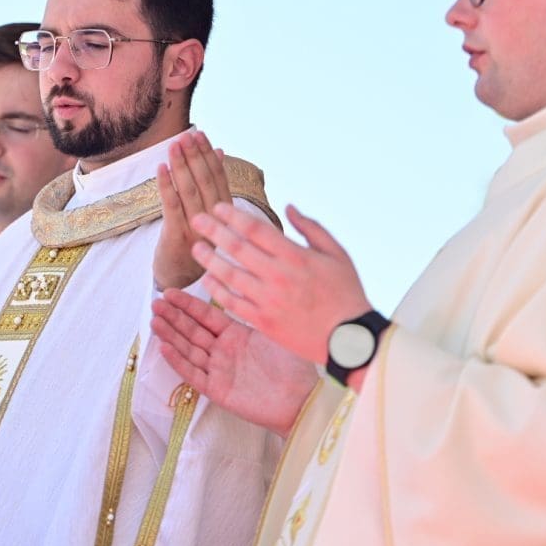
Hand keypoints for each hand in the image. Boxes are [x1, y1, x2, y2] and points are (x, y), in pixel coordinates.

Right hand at [151, 289, 317, 437]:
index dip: (187, 304)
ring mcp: (220, 370)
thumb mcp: (272, 331)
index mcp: (237, 334)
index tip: (170, 292)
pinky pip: (194, 374)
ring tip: (154, 320)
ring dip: (170, 336)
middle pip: (193, 330)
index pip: (206, 316)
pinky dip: (178, 361)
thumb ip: (253, 310)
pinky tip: (164, 347)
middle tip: (156, 303)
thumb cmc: (294, 365)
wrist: (303, 399)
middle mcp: (225, 351)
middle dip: (173, 316)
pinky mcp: (218, 390)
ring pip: (188, 349)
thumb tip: (243, 283)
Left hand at [154, 131, 231, 289]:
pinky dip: (166, 186)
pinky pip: (171, 207)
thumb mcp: (212, 216)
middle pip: (205, 182)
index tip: (201, 136)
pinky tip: (161, 169)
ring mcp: (197, 230)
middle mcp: (216, 222)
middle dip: (195, 156)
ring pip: (189, 191)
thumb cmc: (196, 244)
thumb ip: (216, 185)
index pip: (219, 178)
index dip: (209, 155)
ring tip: (174, 145)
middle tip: (185, 136)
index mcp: (226, 215)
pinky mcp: (177, 237)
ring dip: (181, 165)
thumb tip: (220, 152)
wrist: (182, 282)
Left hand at [190, 203, 371, 365]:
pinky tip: (207, 279)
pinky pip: (233, 303)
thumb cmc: (346, 292)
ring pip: (230, 275)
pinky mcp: (264, 322)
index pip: (255, 229)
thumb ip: (311, 228)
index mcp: (295, 256)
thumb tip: (288, 207)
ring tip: (196, 247)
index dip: (233, 216)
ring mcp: (268, 300)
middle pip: (237, 248)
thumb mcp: (337, 254)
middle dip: (213, 230)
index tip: (218, 207)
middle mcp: (278, 276)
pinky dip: (218, 290)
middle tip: (196, 219)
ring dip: (209, 259)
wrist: (349, 338)